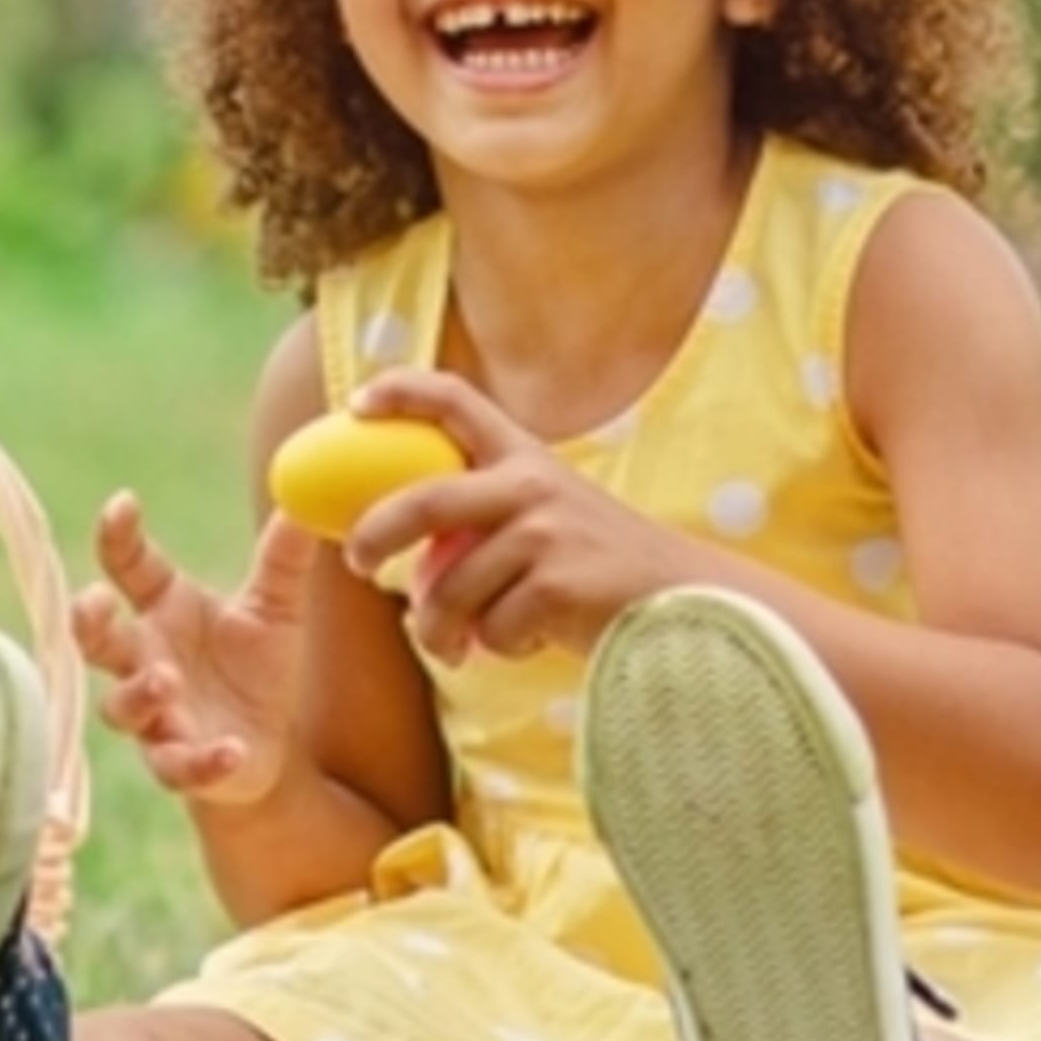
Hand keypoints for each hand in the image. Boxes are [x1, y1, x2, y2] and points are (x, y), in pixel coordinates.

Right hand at [70, 492, 315, 808]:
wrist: (262, 749)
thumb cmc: (254, 669)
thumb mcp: (276, 610)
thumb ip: (282, 560)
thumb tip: (301, 502)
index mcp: (163, 612)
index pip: (128, 567)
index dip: (118, 536)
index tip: (122, 503)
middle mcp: (145, 661)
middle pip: (96, 640)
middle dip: (87, 622)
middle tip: (92, 603)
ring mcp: (155, 716)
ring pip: (122, 707)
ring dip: (139, 693)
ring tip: (167, 679)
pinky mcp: (179, 765)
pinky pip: (177, 767)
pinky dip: (201, 761)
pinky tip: (229, 750)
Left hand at [340, 369, 721, 664]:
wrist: (683, 601)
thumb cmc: (598, 567)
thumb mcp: (547, 519)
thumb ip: (486, 519)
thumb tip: (402, 557)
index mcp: (525, 458)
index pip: (456, 401)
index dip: (401, 393)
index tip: (356, 403)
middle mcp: (531, 485)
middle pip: (422, 501)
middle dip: (375, 534)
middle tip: (358, 562)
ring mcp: (545, 533)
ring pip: (450, 589)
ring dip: (440, 630)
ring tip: (454, 646)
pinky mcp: (557, 585)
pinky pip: (491, 629)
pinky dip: (499, 647)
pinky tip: (533, 640)